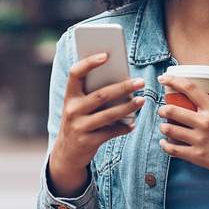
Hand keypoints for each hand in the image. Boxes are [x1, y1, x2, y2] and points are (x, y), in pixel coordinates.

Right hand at [48, 52, 144, 196]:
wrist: (66, 153)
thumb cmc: (79, 121)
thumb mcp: (79, 106)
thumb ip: (93, 93)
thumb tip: (122, 79)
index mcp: (69, 96)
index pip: (75, 73)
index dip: (89, 63)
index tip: (106, 55)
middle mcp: (72, 110)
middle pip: (101, 95)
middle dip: (123, 87)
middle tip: (140, 81)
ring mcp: (79, 127)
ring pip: (109, 114)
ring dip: (128, 107)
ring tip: (142, 100)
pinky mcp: (88, 142)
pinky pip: (111, 132)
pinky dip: (124, 127)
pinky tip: (133, 123)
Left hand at [157, 75, 208, 197]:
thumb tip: (200, 100)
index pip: (189, 89)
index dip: (173, 81)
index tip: (163, 79)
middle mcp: (204, 123)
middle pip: (172, 110)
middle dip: (162, 109)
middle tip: (162, 110)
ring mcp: (199, 140)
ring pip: (169, 129)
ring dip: (163, 127)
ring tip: (164, 126)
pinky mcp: (197, 156)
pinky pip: (173, 149)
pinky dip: (165, 145)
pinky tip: (164, 142)